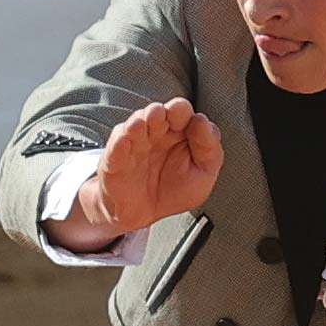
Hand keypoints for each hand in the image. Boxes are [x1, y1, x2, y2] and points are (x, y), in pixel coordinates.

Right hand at [55, 99, 222, 246]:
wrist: (143, 214)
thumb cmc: (174, 190)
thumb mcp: (203, 174)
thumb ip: (210, 150)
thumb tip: (202, 122)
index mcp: (178, 131)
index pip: (182, 111)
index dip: (185, 113)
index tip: (194, 125)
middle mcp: (155, 132)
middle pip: (158, 112)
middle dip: (162, 111)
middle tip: (165, 115)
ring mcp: (134, 144)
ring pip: (135, 124)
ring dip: (140, 121)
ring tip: (144, 124)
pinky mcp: (115, 160)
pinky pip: (115, 148)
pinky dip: (119, 143)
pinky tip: (125, 142)